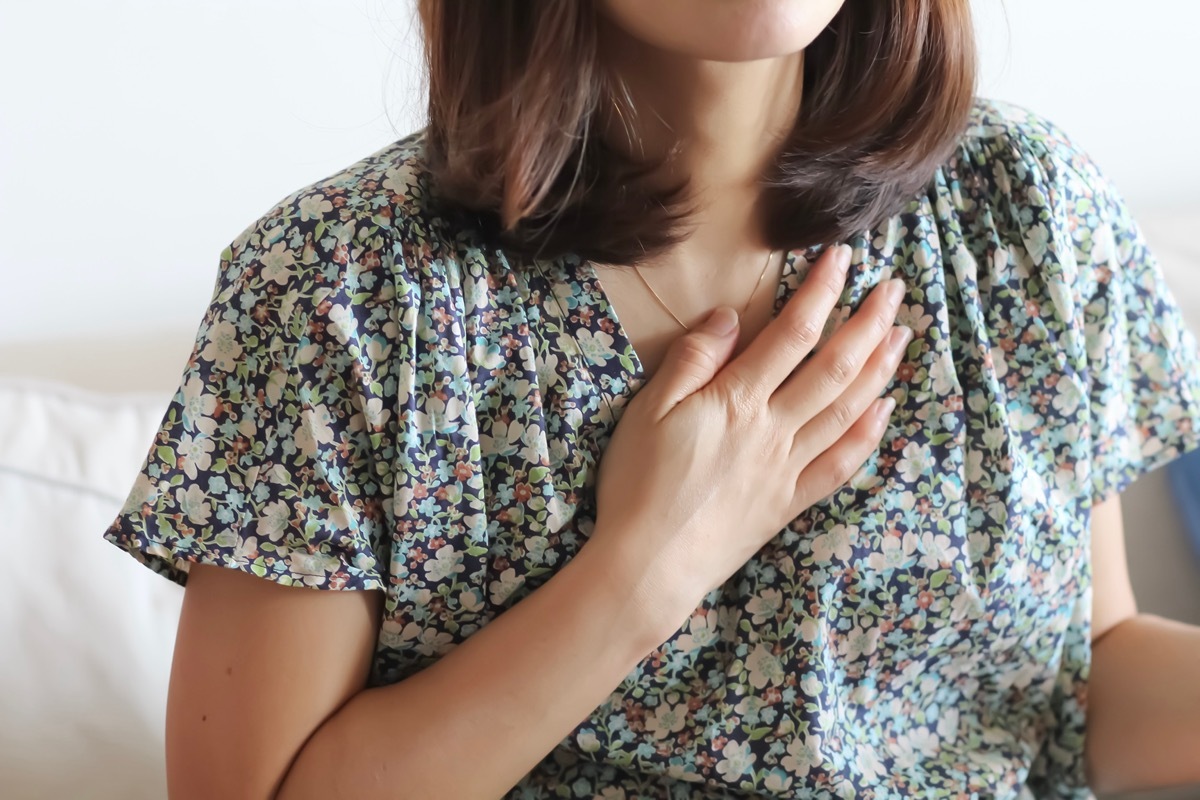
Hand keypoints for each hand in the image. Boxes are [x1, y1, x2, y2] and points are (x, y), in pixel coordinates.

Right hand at [587, 243, 912, 638]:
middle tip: (894, 289)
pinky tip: (883, 410)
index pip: (792, 334)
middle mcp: (774, 430)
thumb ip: (692, 361)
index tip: (844, 258)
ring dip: (881, 369)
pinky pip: (840, 464)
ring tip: (902, 335)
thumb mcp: (648, 411)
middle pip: (836, 368)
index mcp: (736, 402)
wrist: (649, 566)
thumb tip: (729, 317)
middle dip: (869, 323)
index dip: (822, 291)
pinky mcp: (790, 503)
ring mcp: (788, 468)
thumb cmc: (638, 484)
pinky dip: (867, 435)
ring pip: (848, 410)